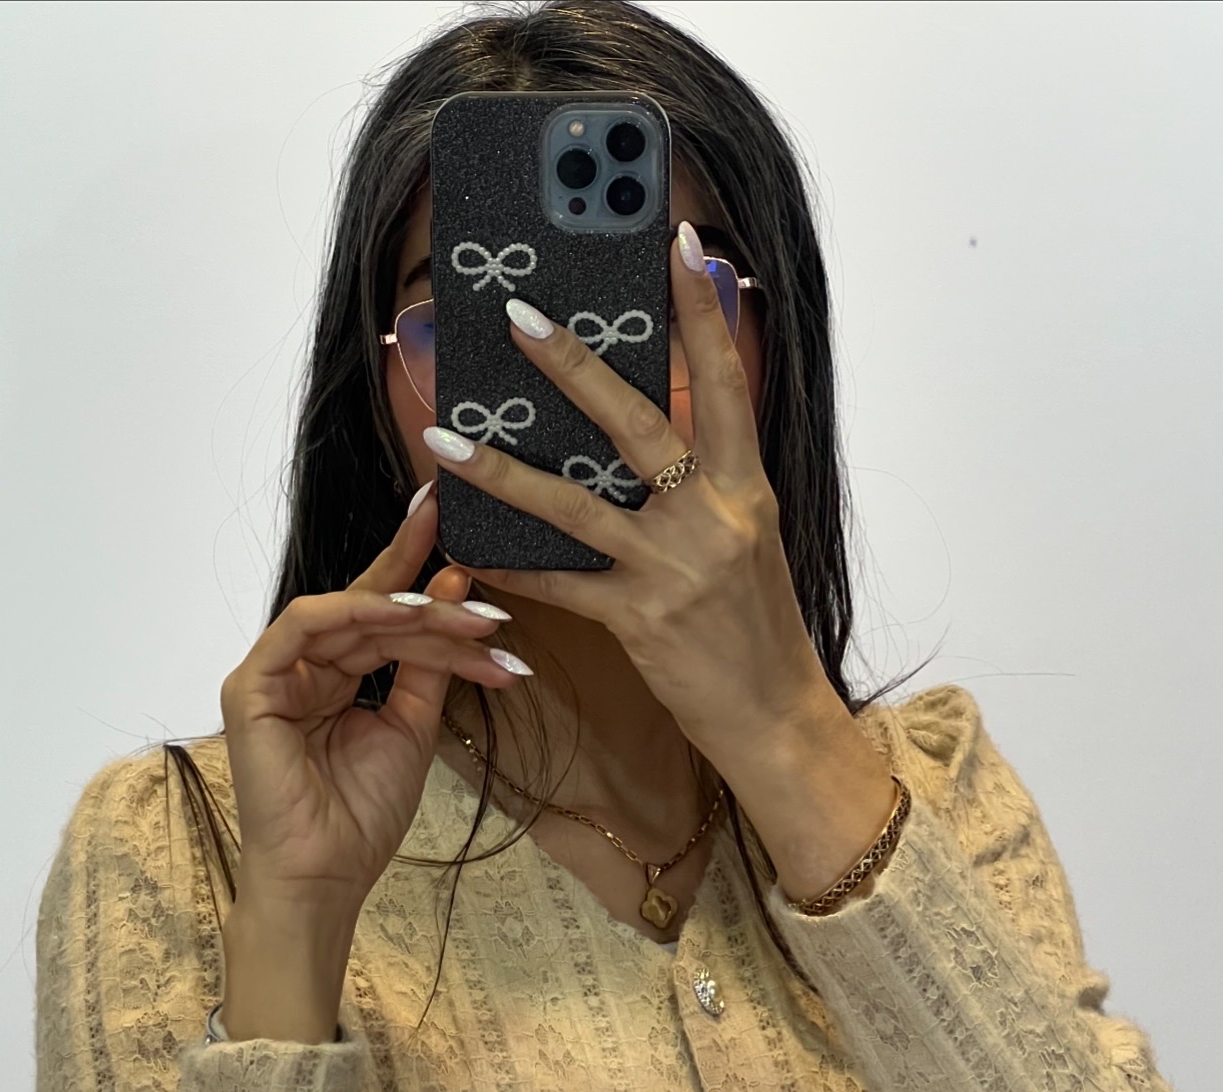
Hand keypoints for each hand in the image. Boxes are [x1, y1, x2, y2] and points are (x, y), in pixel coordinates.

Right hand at [219, 491, 529, 910]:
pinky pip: (304, 625)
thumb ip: (427, 664)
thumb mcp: (412, 727)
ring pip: (350, 615)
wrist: (325, 878)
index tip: (467, 550)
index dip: (416, 576)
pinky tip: (407, 615)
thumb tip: (453, 593)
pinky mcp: (251, 684)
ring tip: (471, 620)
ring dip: (414, 613)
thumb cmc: (361, 816)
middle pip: (369, 611)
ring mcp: (272, 673)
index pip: (378, 616)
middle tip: (486, 597)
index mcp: (332, 677)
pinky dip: (357, 613)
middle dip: (432, 601)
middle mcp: (300, 668)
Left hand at [421, 218, 833, 767]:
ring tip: (445, 439)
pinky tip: (466, 550)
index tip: (680, 244)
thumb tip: (664, 427)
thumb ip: (711, 482)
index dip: (703, 312)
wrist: (777, 716)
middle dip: (574, 366)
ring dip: (503, 470)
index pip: (725, 382)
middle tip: (519, 316)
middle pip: (637, 422)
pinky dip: (511, 568)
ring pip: (576, 504)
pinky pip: (560, 585)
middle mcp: (713, 515)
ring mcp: (674, 567)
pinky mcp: (641, 620)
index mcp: (746, 486)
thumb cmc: (760, 628)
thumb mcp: (751, 539)